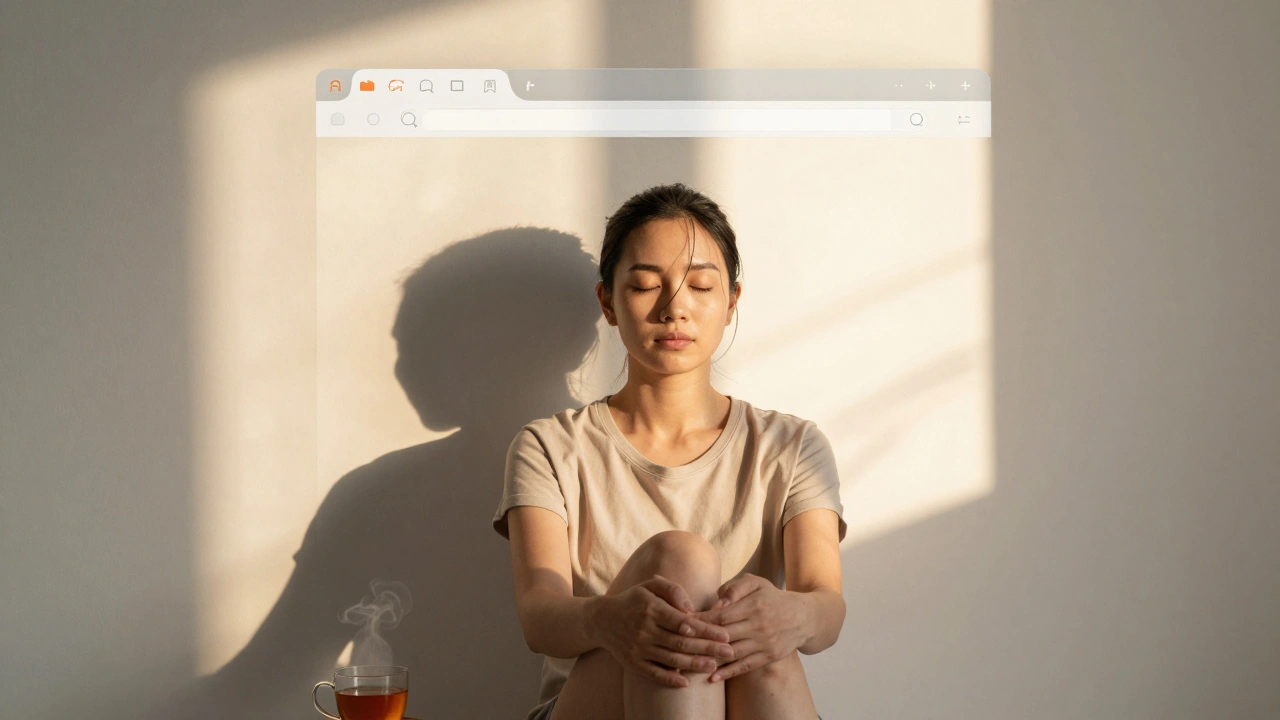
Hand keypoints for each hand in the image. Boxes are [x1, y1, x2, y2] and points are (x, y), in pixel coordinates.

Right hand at [584, 575, 736, 688]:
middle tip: (729, 652)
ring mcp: (638, 648)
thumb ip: (672, 589)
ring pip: (671, 658)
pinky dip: (670, 679)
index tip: (725, 634)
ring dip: (694, 664)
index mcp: (651, 609)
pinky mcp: (633, 663)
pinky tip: (686, 682)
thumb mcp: (650, 586)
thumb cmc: (633, 600)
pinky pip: (654, 673)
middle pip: (681, 642)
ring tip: (714, 665)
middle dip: (707, 648)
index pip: (684, 622)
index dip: (705, 629)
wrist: (602, 620)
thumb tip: (690, 607)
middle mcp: (644, 630)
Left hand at [689, 573, 808, 682]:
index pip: (721, 615)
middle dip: (700, 640)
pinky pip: (745, 666)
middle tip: (679, 644)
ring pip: (733, 653)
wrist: (804, 617)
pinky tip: (712, 677)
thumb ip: (735, 588)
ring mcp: (765, 643)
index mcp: (754, 605)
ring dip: (710, 658)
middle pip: (724, 635)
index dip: (701, 620)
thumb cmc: (772, 597)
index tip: (683, 623)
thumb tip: (717, 603)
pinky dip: (728, 673)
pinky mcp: (769, 656)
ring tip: (689, 662)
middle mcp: (759, 625)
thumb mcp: (757, 583)